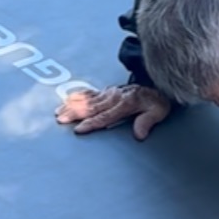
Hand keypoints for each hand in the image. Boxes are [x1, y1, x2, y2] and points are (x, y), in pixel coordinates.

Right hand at [56, 83, 170, 140]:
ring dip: (72, 106)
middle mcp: (114, 97)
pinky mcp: (107, 91)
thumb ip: (147, 122)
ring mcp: (109, 93)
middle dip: (75, 113)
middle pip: (91, 107)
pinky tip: (67, 99)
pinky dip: (77, 96)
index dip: (92, 123)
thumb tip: (139, 134)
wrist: (157, 84)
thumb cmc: (157, 100)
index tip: (79, 128)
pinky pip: (90, 93)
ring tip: (59, 112)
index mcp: (124, 103)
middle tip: (61, 119)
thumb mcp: (158, 111)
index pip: (105, 116)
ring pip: (87, 100)